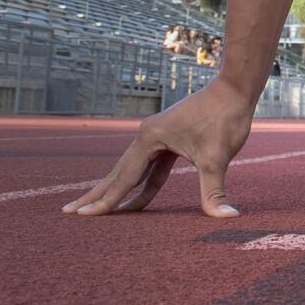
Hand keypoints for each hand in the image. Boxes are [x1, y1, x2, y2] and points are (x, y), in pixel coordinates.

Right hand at [62, 76, 255, 217]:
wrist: (236, 88)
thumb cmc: (224, 118)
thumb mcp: (217, 157)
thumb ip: (214, 190)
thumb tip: (227, 217)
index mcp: (150, 138)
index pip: (123, 178)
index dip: (104, 201)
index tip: (81, 217)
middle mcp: (147, 135)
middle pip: (118, 173)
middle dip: (96, 195)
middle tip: (68, 213)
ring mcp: (158, 136)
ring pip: (132, 171)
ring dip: (116, 190)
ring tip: (95, 208)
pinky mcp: (170, 138)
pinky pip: (150, 168)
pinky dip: (141, 185)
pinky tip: (135, 201)